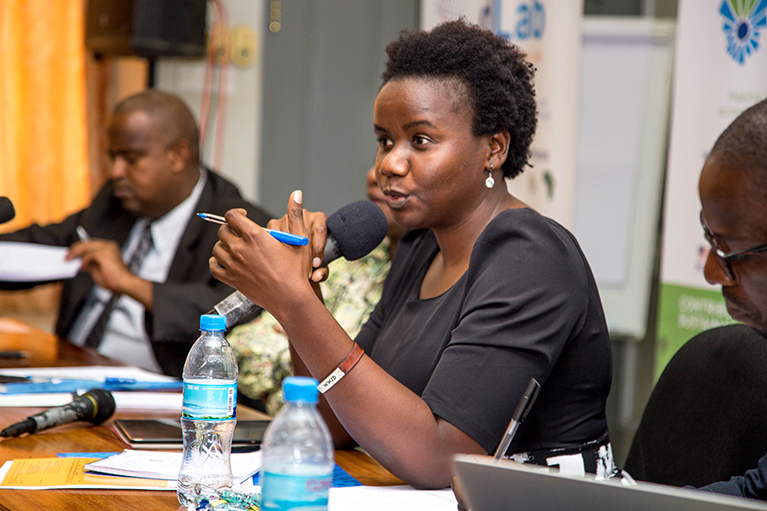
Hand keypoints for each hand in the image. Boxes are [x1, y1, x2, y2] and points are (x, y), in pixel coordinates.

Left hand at [66, 239, 135, 293]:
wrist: (125, 284)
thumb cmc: (114, 279)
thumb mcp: (98, 269)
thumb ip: (89, 262)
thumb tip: (78, 261)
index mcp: (109, 247)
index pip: (91, 244)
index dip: (79, 248)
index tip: (70, 253)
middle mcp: (109, 245)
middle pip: (87, 242)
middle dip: (75, 249)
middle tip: (66, 256)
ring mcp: (107, 248)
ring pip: (86, 246)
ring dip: (75, 253)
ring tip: (68, 259)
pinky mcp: (104, 254)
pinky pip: (89, 255)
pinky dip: (84, 261)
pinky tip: (82, 267)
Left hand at [210, 191, 319, 314]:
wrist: (290, 298)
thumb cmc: (297, 270)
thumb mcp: (300, 239)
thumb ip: (295, 214)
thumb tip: (297, 193)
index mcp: (255, 235)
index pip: (231, 216)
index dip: (236, 214)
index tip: (243, 217)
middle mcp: (240, 248)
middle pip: (223, 231)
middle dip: (231, 229)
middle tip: (241, 233)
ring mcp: (233, 265)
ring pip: (217, 247)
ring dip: (224, 245)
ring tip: (236, 247)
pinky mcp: (231, 279)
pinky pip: (214, 266)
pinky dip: (216, 261)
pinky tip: (225, 260)